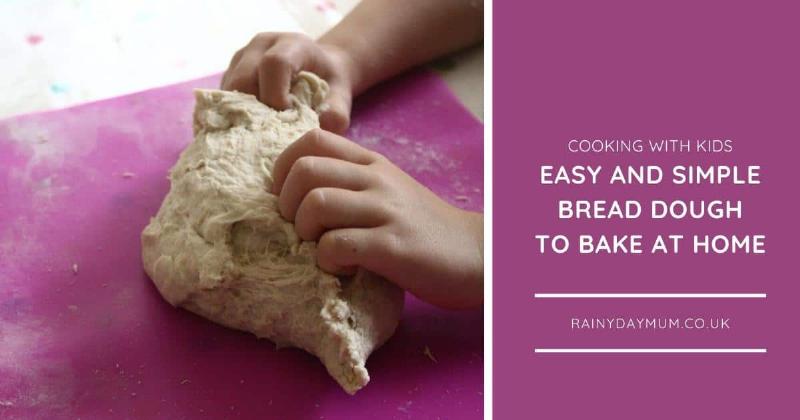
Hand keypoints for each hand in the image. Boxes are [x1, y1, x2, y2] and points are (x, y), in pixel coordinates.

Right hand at [222, 33, 355, 133]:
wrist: (319, 71)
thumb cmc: (329, 85)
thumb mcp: (342, 97)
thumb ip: (335, 114)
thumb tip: (313, 132)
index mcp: (291, 44)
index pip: (274, 64)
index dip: (276, 95)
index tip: (287, 115)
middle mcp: (261, 46)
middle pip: (243, 79)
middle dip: (255, 110)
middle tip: (272, 129)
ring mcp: (241, 58)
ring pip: (228, 91)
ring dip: (242, 115)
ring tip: (262, 129)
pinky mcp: (229, 73)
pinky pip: (222, 98)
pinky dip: (233, 116)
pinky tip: (250, 127)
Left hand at [272, 129, 482, 309]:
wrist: (476, 254)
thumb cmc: (423, 228)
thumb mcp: (388, 191)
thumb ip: (351, 183)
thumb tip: (295, 192)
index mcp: (373, 162)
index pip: (312, 140)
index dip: (284, 169)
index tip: (289, 200)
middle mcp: (377, 179)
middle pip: (304, 170)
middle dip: (287, 204)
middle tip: (302, 230)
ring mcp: (386, 211)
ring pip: (315, 204)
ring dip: (305, 234)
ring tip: (324, 249)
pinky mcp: (392, 247)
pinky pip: (336, 245)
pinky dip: (328, 261)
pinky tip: (345, 268)